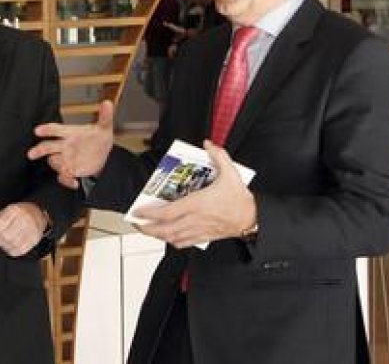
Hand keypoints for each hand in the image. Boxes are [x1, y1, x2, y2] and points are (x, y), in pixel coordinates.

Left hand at [0, 202, 48, 256]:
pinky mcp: (35, 238)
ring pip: (13, 244)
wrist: (37, 213)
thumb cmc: (15, 214)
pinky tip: (10, 247)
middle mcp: (23, 219)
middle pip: (6, 236)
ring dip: (4, 247)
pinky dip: (12, 251)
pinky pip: (20, 250)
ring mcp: (31, 229)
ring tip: (3, 243)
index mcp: (13, 210)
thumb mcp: (0, 215)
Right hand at [28, 100, 115, 187]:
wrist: (103, 156)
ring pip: (54, 162)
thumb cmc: (98, 139)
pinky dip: (66, 180)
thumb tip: (107, 103)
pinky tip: (75, 182)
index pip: (55, 129)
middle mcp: (64, 146)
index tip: (38, 131)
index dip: (46, 130)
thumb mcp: (104, 128)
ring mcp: (65, 159)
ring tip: (66, 169)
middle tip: (31, 154)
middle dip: (39, 150)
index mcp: (69, 133)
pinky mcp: (69, 171)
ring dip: (58, 165)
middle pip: (47, 147)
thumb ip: (105, 116)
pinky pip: (62, 177)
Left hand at [135, 141, 256, 248]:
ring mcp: (199, 230)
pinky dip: (172, 241)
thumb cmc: (240, 199)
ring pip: (172, 238)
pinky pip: (184, 243)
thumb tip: (208, 144)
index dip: (150, 213)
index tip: (138, 211)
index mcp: (197, 204)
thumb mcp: (231, 173)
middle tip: (136, 223)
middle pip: (165, 229)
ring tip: (147, 229)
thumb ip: (219, 156)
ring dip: (157, 235)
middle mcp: (195, 219)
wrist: (252, 218)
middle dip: (147, 228)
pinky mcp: (204, 237)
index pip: (168, 212)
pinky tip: (167, 237)